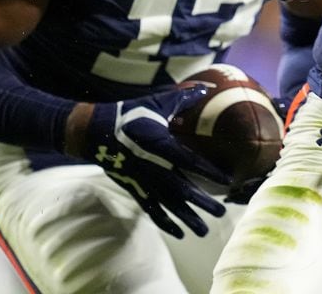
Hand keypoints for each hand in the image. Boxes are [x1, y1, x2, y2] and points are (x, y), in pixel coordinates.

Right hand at [77, 86, 228, 237]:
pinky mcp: (134, 188)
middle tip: (221, 213)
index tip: (228, 179)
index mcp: (159, 145)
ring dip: (186, 218)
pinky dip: (165, 222)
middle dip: (202, 202)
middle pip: (181, 189)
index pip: (189, 161)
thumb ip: (183, 96)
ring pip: (168, 204)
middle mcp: (152, 167)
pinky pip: (151, 209)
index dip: (209, 171)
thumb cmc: (130, 113)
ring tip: (204, 231)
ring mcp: (142, 181)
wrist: (94, 132)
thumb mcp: (157, 101)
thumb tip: (208, 87)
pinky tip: (179, 233)